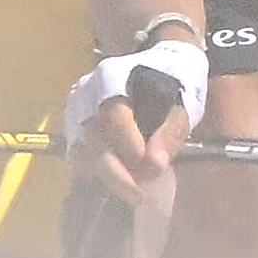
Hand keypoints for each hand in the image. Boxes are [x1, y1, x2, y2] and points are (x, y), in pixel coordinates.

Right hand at [64, 27, 204, 195]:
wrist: (161, 61)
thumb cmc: (175, 80)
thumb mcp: (184, 102)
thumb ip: (171, 132)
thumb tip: (154, 165)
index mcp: (112, 77)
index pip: (115, 116)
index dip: (131, 146)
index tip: (152, 169)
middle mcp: (86, 92)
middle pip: (94, 139)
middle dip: (117, 173)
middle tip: (141, 195)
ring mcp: (76, 109)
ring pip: (83, 151)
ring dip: (108, 175)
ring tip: (134, 191)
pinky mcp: (74, 126)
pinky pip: (78, 154)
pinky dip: (96, 170)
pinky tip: (118, 181)